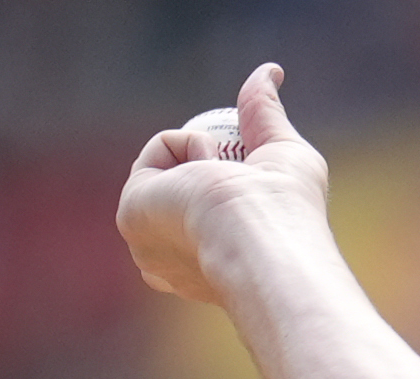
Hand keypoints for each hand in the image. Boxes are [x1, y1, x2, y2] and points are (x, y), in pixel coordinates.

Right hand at [117, 62, 328, 305]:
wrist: (261, 233)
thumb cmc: (287, 209)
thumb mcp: (286, 153)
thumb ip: (267, 114)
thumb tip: (271, 70)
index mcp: (212, 265)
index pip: (204, 221)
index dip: (226, 185)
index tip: (253, 186)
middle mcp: (179, 265)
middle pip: (182, 194)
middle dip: (214, 169)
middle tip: (243, 175)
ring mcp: (152, 245)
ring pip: (169, 170)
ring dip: (206, 160)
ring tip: (230, 184)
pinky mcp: (132, 219)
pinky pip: (159, 151)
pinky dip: (189, 147)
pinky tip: (209, 173)